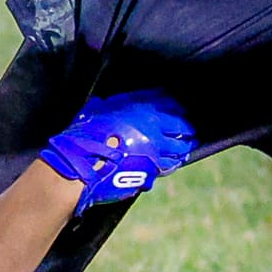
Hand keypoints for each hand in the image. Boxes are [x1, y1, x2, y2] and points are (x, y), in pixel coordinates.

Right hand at [41, 89, 195, 216]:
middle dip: (188, 129)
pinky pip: (168, 167)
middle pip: (183, 126)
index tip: (180, 109)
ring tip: (185, 148)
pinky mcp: (152, 170)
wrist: (81, 162)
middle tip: (190, 131)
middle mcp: (155, 129)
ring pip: (180, 148)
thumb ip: (117, 103)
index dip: (177, 107)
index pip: (172, 104)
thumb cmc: (86, 132)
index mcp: (143, 109)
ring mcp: (156, 151)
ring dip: (184, 147)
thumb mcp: (100, 107)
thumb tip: (121, 100)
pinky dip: (172, 164)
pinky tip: (171, 163)